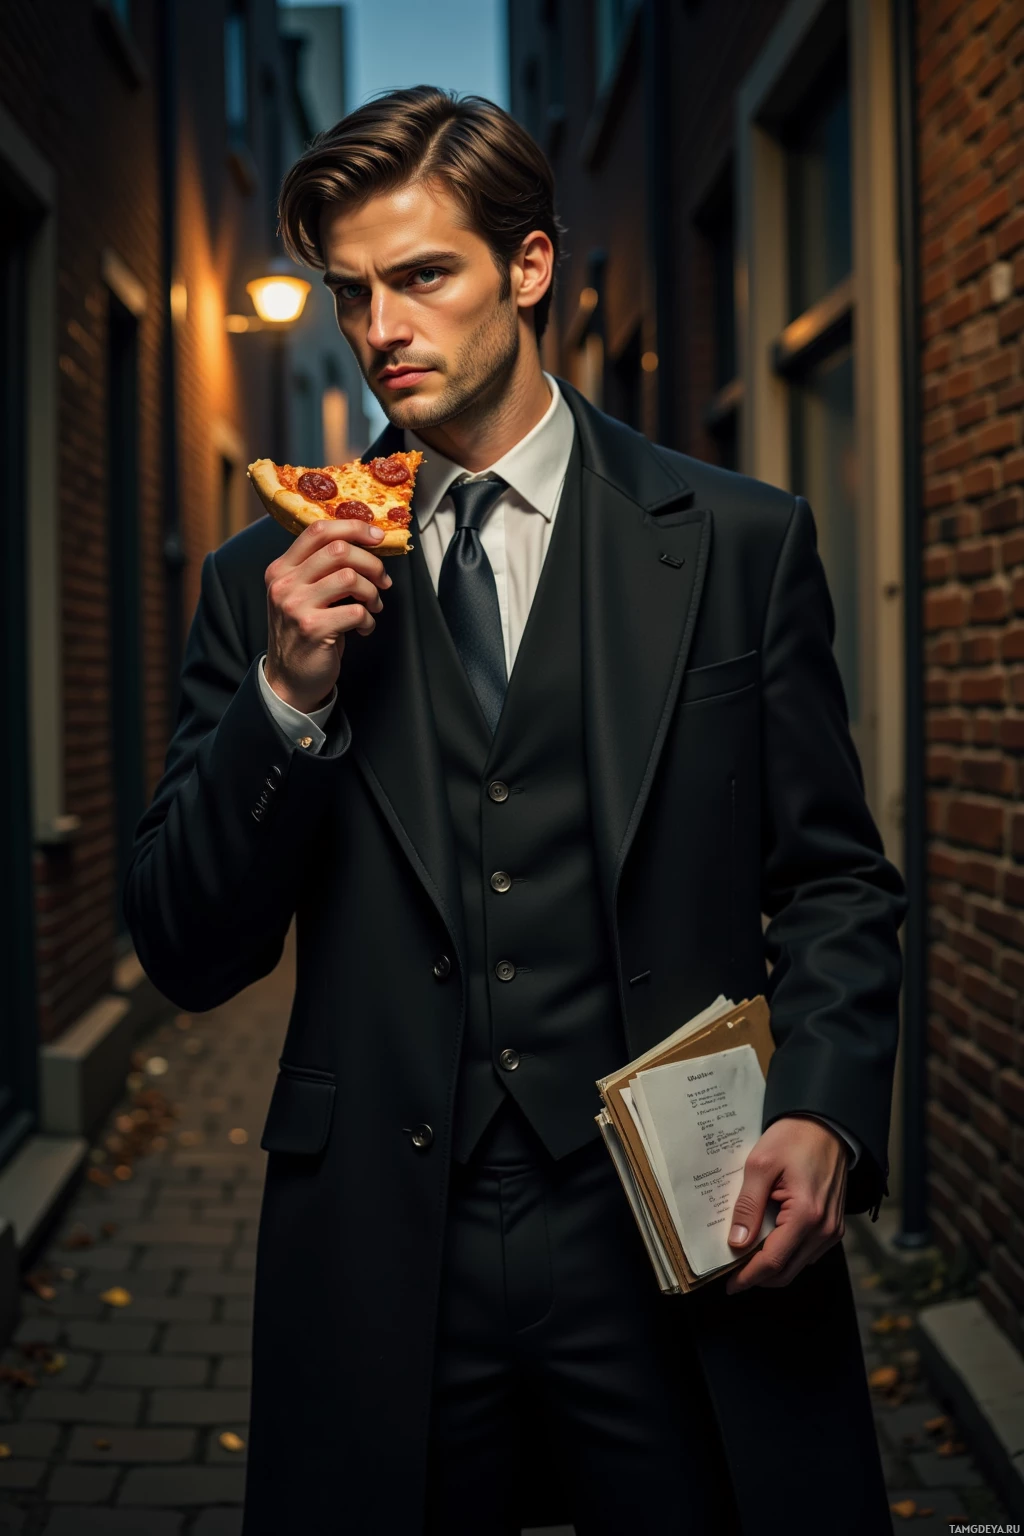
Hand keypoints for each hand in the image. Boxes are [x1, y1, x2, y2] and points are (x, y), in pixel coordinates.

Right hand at [264, 520, 391, 713]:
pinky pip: (356, 611)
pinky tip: (364, 628)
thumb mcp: (302, 594)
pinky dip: (369, 619)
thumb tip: (365, 544)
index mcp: (281, 568)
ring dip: (372, 592)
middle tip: (383, 581)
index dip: (353, 527)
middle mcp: (284, 583)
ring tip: (374, 606)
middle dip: (372, 563)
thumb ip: (320, 568)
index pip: (318, 531)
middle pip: (339, 550)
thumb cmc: (304, 631)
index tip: (377, 536)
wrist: (289, 679)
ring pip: (350, 577)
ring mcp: (296, 606)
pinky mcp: (312, 629)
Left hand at [724, 1116, 846, 1293]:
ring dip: (772, 1265)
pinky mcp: (833, 1226)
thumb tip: (737, 1242)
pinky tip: (767, 1240)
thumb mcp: (761, 1165)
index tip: (729, 1284)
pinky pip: (807, 1252)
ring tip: (747, 1254)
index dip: (748, 1276)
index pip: (773, 1261)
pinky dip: (786, 1253)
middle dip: (758, 1276)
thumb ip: (748, 1205)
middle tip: (732, 1272)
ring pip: (797, 1265)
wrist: (827, 1124)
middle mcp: (824, 1229)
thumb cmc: (794, 1138)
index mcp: (806, 1215)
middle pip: (786, 1271)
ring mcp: (832, 1230)